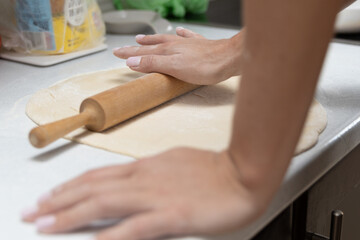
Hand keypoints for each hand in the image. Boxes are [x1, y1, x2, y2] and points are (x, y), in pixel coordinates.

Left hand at [22, 148, 264, 239]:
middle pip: (92, 187)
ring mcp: (157, 196)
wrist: (243, 172)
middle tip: (32, 210)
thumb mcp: (174, 162)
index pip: (99, 175)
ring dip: (71, 214)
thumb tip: (131, 180)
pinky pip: (135, 226)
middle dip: (58, 200)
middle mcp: (144, 178)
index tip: (50, 194)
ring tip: (45, 224)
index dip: (70, 185)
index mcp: (146, 166)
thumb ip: (150, 172)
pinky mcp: (173, 215)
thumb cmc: (212, 170)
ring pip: (104, 202)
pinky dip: (112, 234)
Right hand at [113, 27, 243, 84]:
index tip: (116, 53)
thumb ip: (153, 64)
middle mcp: (175, 45)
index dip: (129, 54)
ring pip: (166, 40)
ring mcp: (187, 44)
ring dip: (153, 40)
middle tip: (124, 48)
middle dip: (136, 48)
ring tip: (143, 39)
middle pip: (151, 46)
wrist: (229, 58)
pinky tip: (179, 32)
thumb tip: (131, 61)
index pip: (142, 53)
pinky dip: (180, 34)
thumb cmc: (204, 66)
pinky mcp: (199, 46)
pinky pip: (186, 37)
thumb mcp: (174, 68)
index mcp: (167, 51)